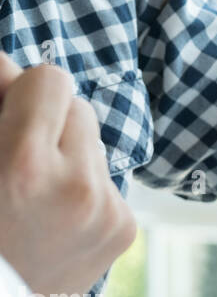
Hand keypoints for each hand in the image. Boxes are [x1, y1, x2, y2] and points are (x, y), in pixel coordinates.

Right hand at [0, 54, 135, 296]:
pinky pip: (104, 178)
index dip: (19, 88)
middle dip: (43, 120)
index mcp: (24, 169)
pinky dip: (79, 186)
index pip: (49, 79)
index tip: (3, 103)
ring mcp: (108, 212)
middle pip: (77, 105)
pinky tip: (50, 218)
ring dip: (64, 152)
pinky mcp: (125, 231)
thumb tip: (9, 65)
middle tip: (13, 153)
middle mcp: (78, 189)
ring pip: (93, 141)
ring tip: (29, 193)